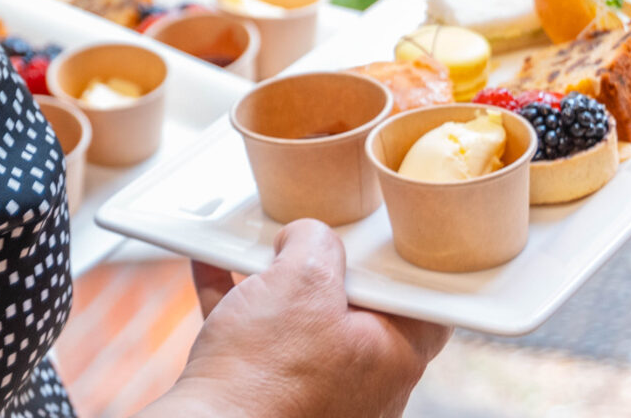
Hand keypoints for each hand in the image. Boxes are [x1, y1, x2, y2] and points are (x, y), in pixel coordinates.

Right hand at [156, 220, 449, 417]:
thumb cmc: (266, 373)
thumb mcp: (301, 281)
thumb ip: (316, 242)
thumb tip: (308, 236)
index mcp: (393, 357)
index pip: (418, 300)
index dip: (394, 261)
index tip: (369, 235)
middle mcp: (365, 383)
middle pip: (354, 305)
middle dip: (323, 266)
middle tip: (302, 238)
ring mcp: (318, 394)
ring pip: (302, 321)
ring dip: (274, 281)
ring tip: (251, 249)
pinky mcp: (270, 396)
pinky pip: (258, 337)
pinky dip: (238, 301)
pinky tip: (212, 265)